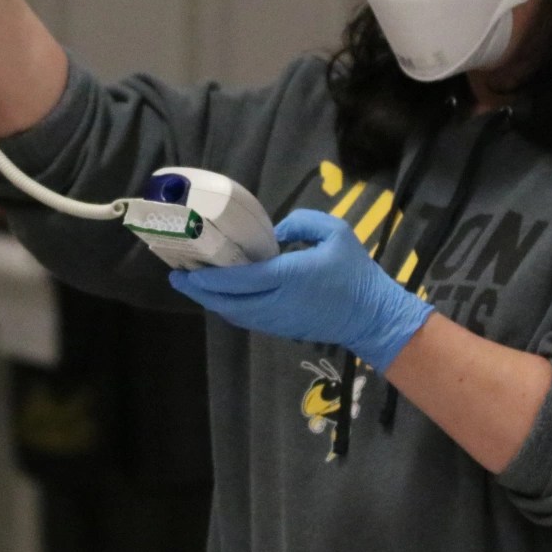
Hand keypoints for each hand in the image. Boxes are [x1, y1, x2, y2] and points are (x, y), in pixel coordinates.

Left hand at [169, 208, 432, 371]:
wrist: (374, 317)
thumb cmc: (356, 272)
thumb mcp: (335, 232)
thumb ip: (300, 222)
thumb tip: (273, 235)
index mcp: (290, 277)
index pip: (241, 280)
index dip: (210, 278)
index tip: (188, 269)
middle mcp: (278, 303)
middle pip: (228, 302)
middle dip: (199, 291)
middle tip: (177, 277)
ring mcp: (278, 321)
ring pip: (234, 314)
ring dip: (210, 301)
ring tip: (191, 284)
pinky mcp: (281, 329)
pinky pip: (247, 319)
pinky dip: (227, 308)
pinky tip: (218, 295)